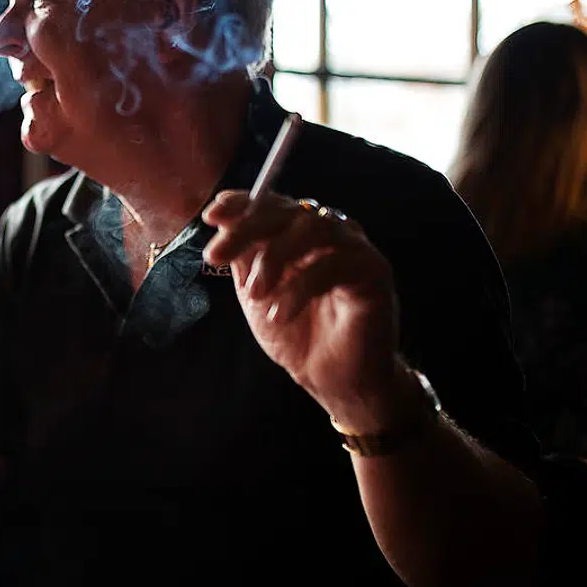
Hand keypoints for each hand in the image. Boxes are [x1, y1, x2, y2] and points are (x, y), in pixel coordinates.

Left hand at [202, 191, 404, 431]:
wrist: (335, 382)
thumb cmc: (298, 338)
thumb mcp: (257, 295)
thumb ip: (245, 259)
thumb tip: (224, 224)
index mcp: (303, 235)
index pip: (274, 205)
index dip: (242, 203)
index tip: (212, 215)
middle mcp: (332, 233)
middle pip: (290, 211)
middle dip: (247, 229)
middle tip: (216, 256)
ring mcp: (356, 249)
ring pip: (314, 228)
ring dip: (274, 258)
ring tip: (255, 295)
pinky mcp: (374, 271)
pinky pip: (334, 265)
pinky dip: (299, 288)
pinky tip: (279, 314)